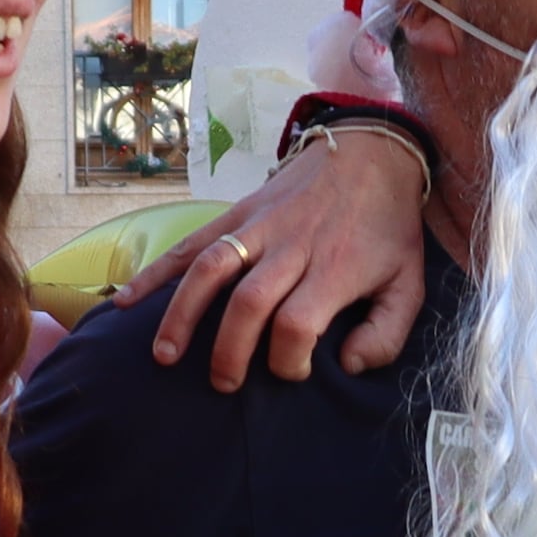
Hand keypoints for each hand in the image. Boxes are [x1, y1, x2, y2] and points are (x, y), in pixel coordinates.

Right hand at [138, 127, 433, 389]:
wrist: (370, 153)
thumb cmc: (388, 228)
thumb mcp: (410, 283)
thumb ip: (388, 332)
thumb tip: (348, 366)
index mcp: (335, 268)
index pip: (298, 322)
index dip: (289, 358)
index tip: (293, 372)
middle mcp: (292, 246)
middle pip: (249, 302)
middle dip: (229, 350)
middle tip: (223, 384)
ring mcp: (259, 227)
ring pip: (210, 269)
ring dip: (181, 314)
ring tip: (163, 356)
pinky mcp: (238, 213)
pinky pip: (190, 242)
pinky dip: (156, 271)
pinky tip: (126, 300)